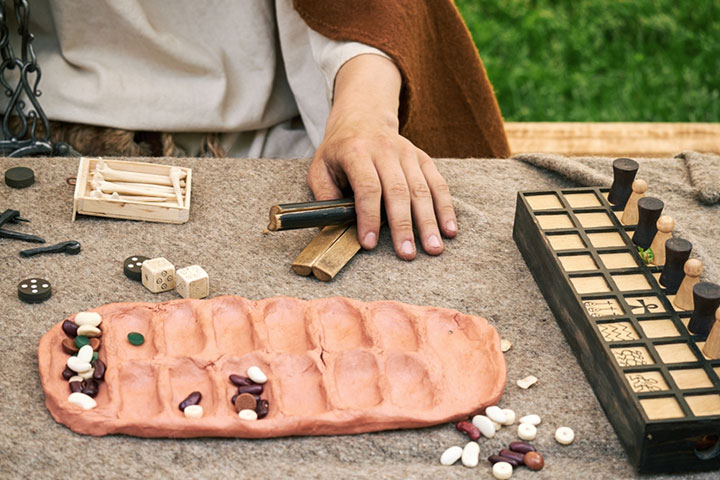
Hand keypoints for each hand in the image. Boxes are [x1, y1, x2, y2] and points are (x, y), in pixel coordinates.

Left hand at [307, 54, 456, 259]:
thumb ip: (324, 197)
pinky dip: (445, 208)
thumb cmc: (339, 152)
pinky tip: (449, 229)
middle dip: (403, 225)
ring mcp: (407, 153)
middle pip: (398, 190)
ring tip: (433, 249)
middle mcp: (385, 150)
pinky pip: (438, 183)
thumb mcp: (320, 168)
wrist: (362, 118)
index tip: (369, 244)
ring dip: (428, 221)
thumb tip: (331, 228)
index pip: (367, 187)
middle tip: (407, 254)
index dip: (369, 216)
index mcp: (356, 151)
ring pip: (421, 189)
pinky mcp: (423, 158)